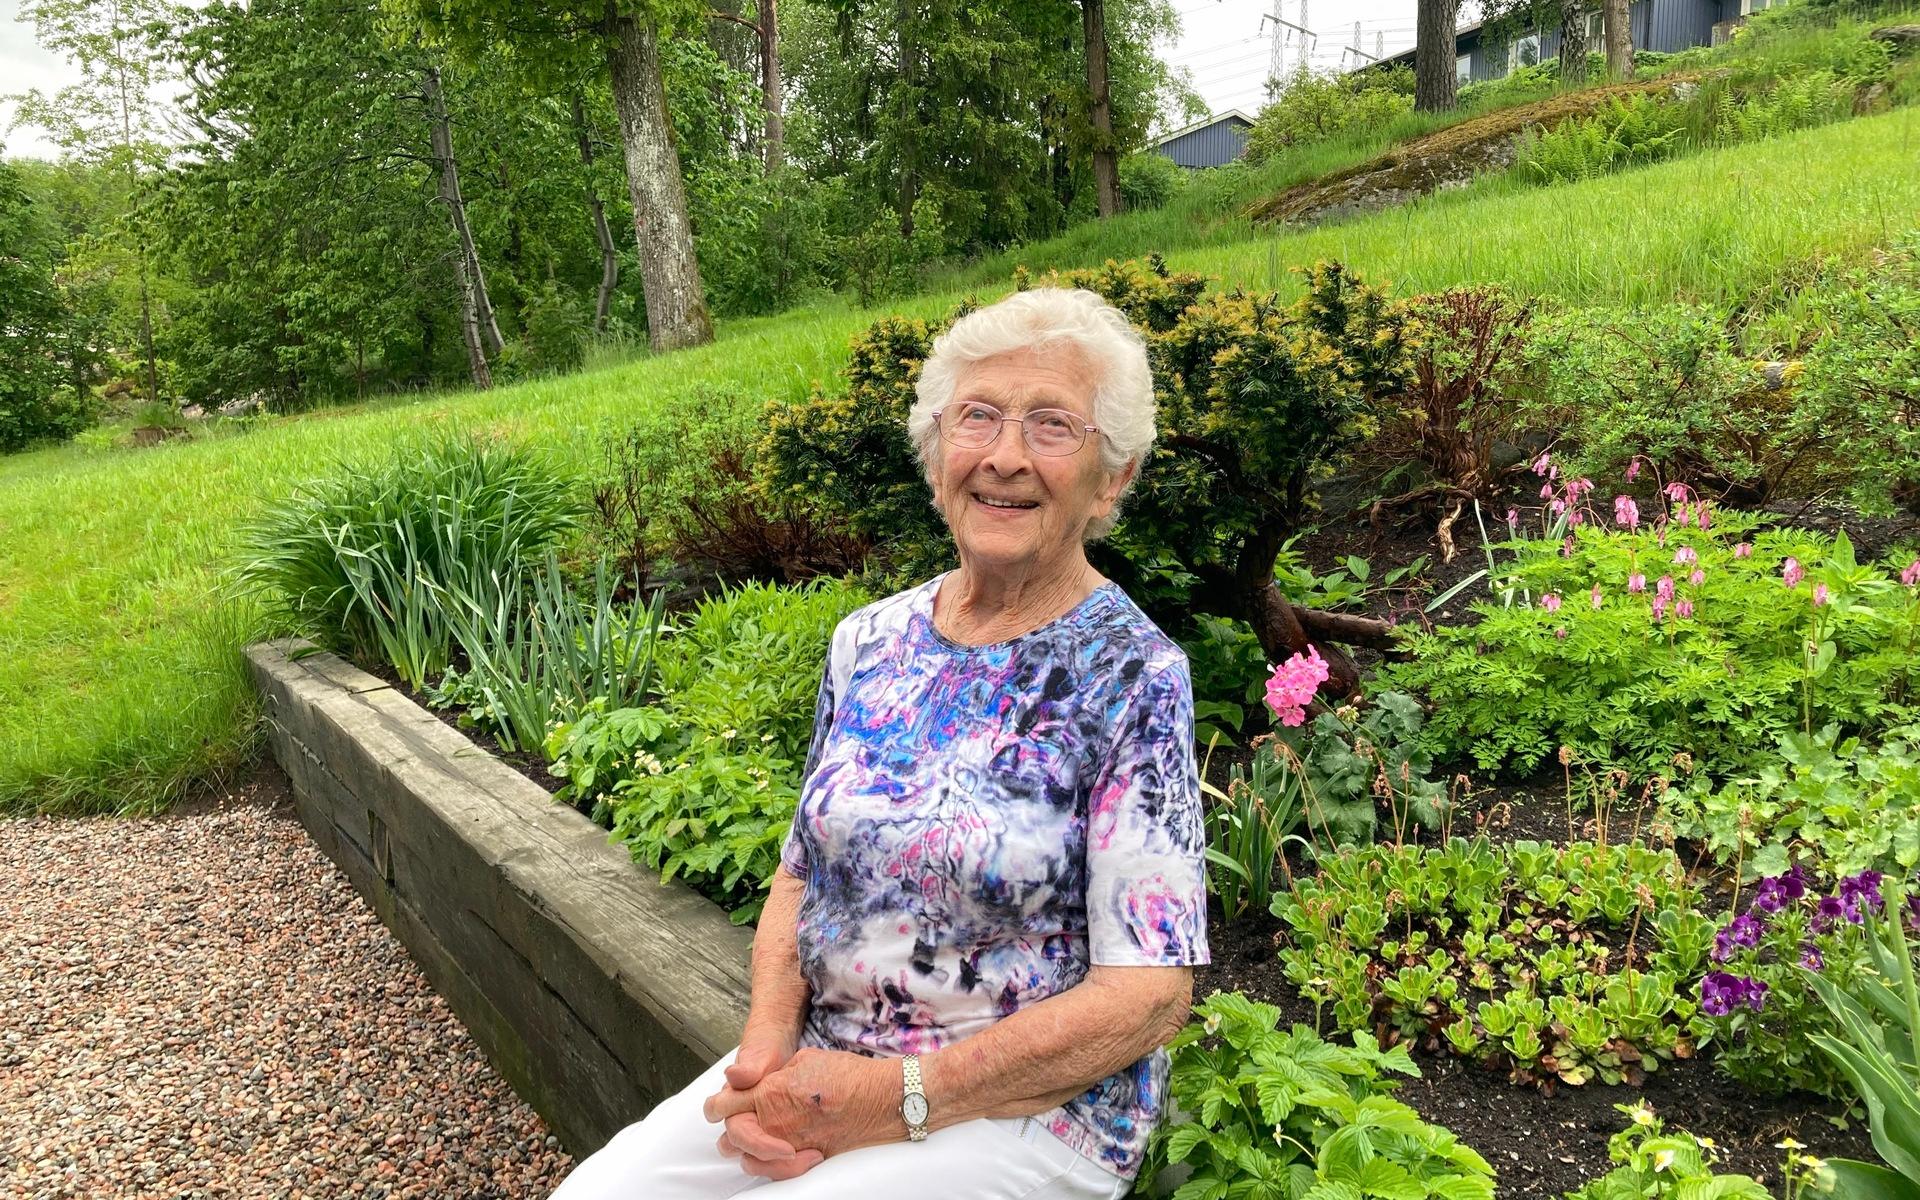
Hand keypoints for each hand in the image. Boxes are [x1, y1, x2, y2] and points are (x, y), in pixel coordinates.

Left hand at [705, 1048, 896, 1170]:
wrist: (880, 1100)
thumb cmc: (847, 1076)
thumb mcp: (805, 1059)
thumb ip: (775, 1074)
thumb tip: (763, 1082)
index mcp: (769, 1093)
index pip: (724, 1104)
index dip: (716, 1105)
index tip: (715, 1106)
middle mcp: (773, 1123)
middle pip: (731, 1135)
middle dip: (727, 1129)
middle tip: (729, 1124)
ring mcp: (788, 1145)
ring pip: (747, 1158)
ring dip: (744, 1150)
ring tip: (745, 1142)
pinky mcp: (804, 1160)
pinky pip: (773, 1170)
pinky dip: (767, 1165)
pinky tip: (771, 1156)